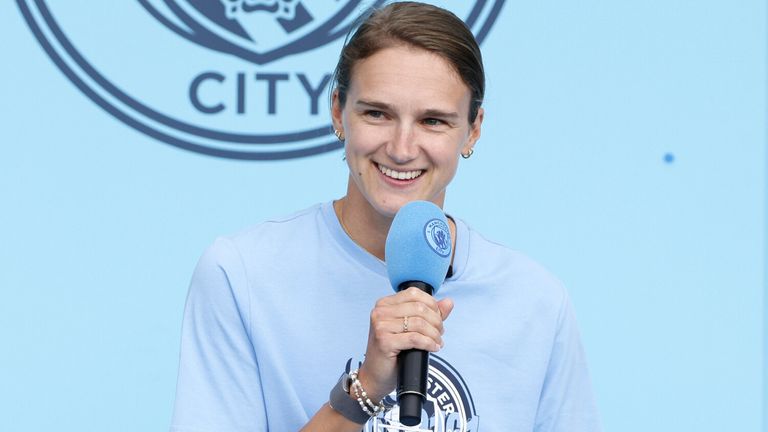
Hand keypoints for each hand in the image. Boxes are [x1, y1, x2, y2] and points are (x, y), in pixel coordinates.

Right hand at [357, 287, 453, 401]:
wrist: (375, 375)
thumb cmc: (393, 351)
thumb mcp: (410, 328)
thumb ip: (430, 313)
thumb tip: (449, 302)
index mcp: (384, 304)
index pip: (414, 293)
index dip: (432, 305)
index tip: (438, 318)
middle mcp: (380, 312)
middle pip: (419, 308)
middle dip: (436, 321)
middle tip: (440, 333)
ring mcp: (380, 326)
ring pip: (419, 323)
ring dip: (434, 334)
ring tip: (437, 342)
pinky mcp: (384, 341)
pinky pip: (415, 338)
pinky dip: (429, 343)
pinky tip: (434, 348)